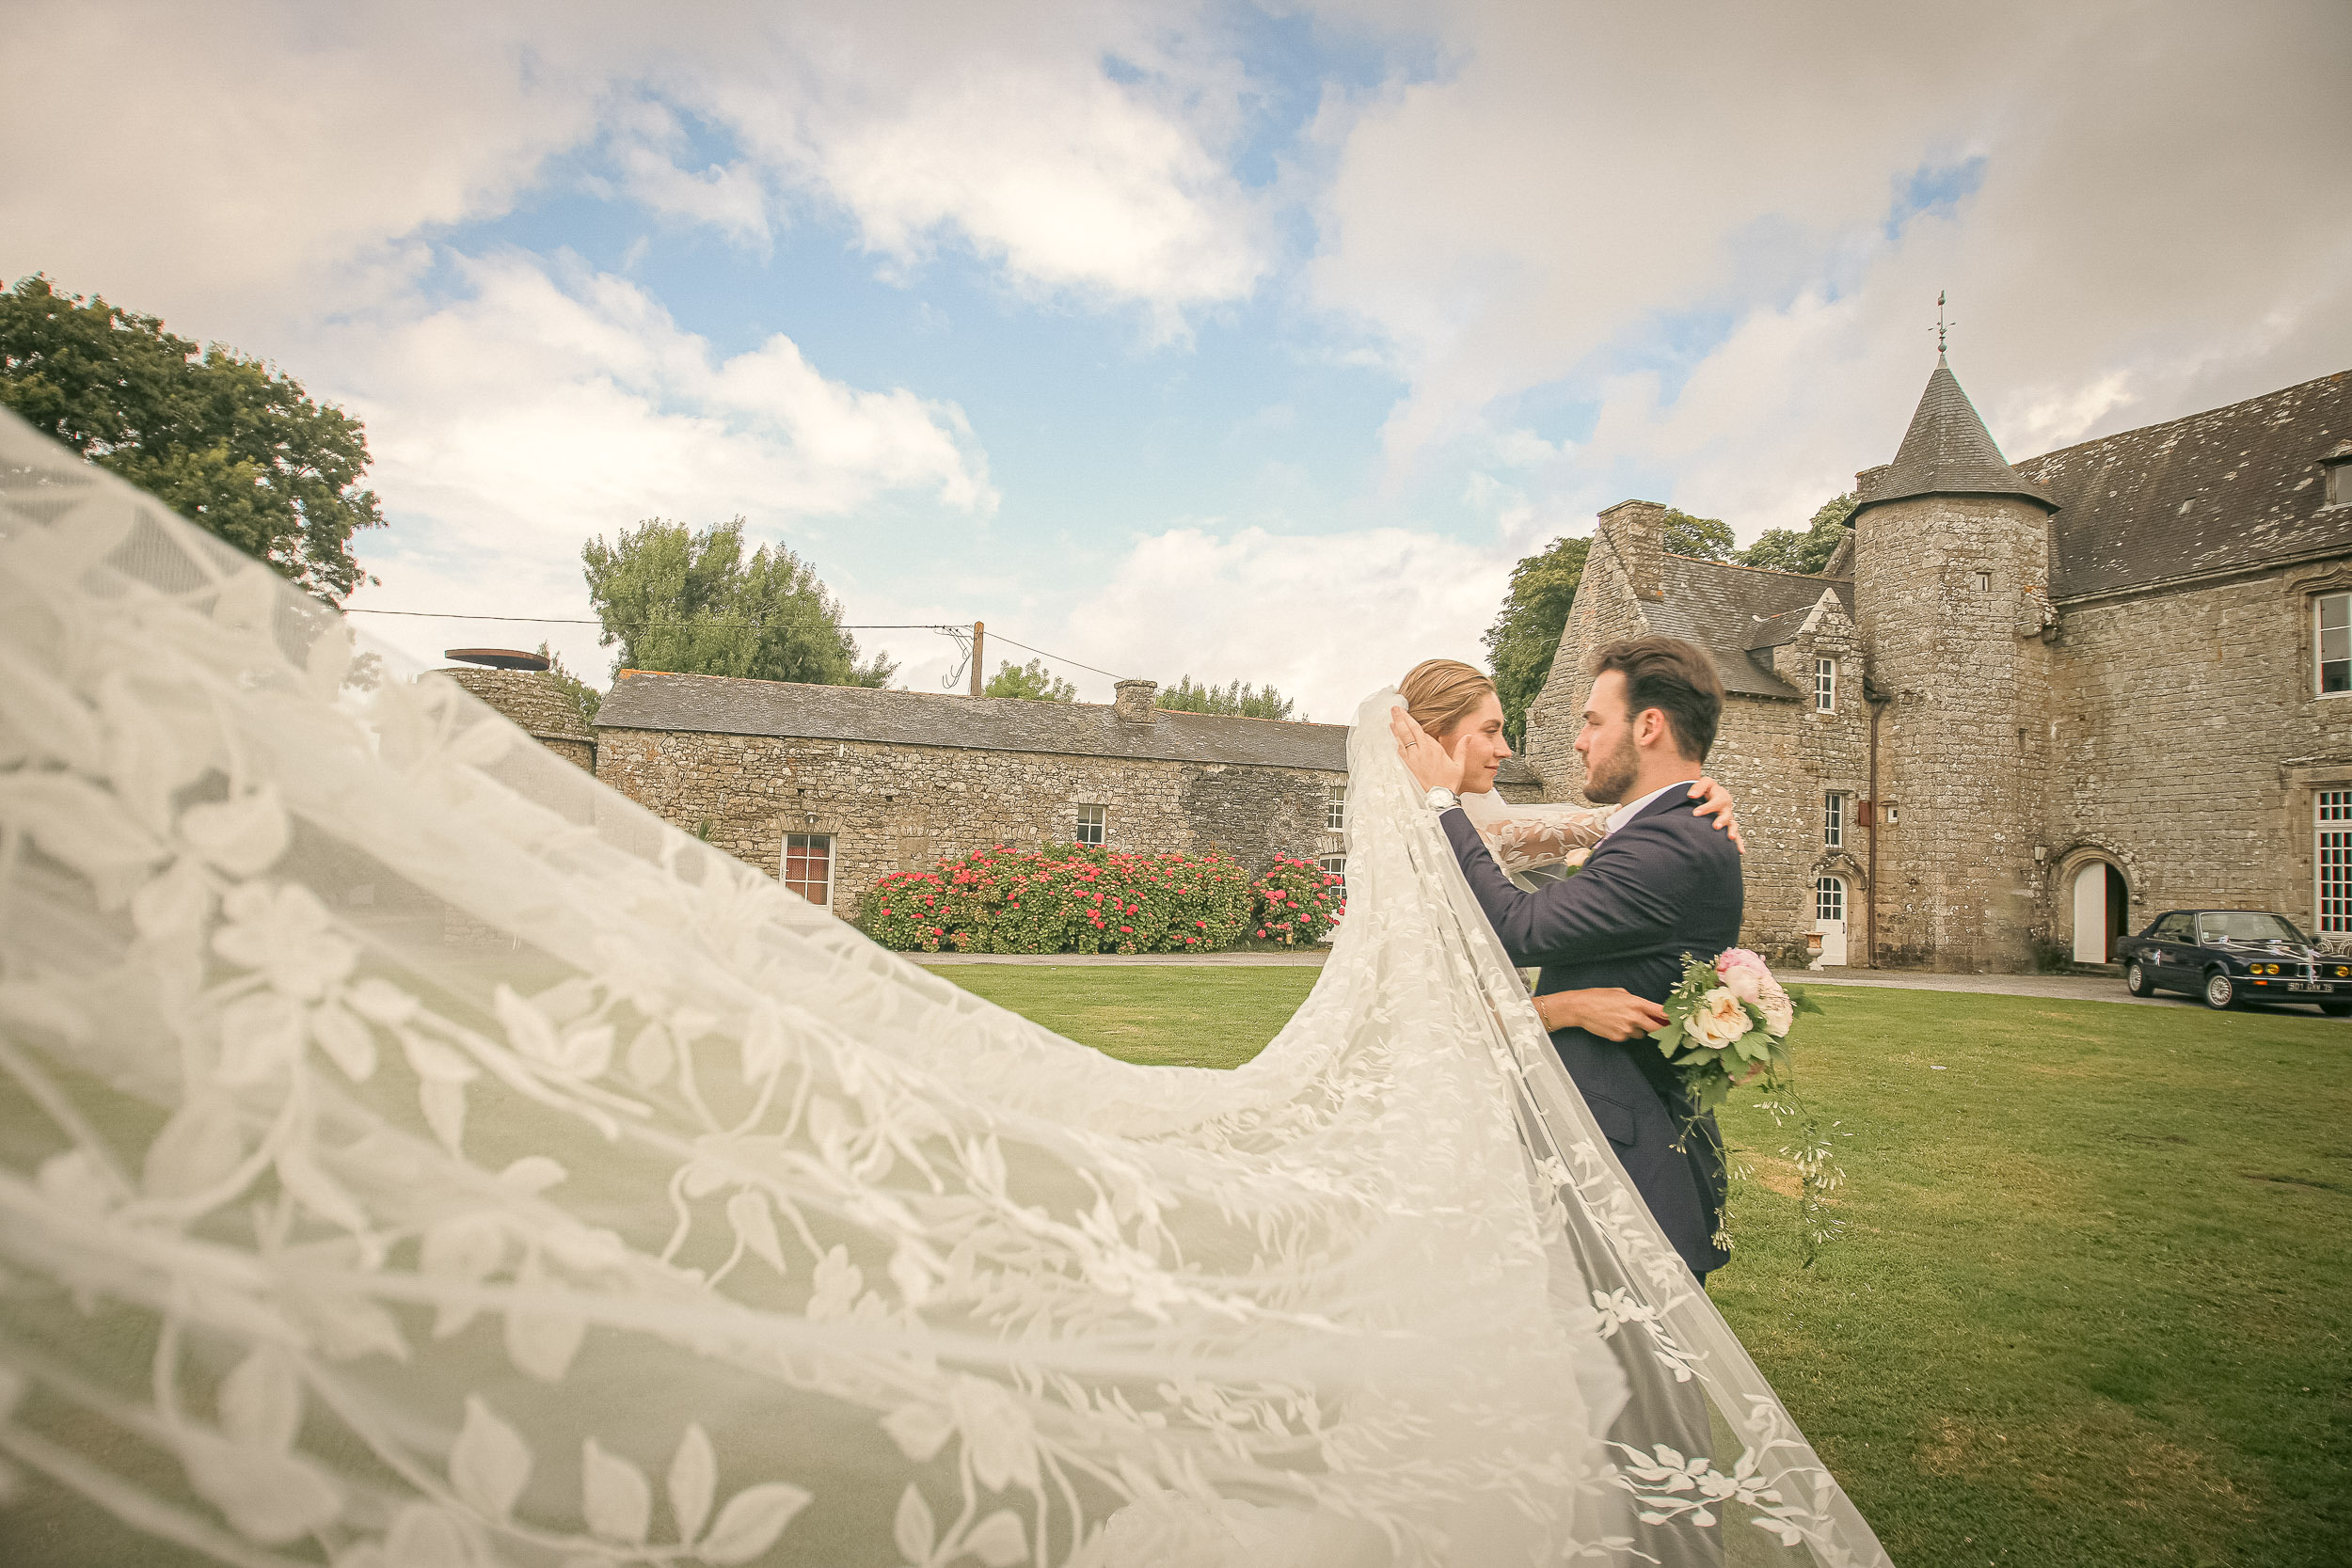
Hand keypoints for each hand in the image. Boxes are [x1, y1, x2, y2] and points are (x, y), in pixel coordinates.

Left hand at [1390, 705, 1473, 793]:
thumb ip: (1462, 748)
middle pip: (1409, 731)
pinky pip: (1400, 751)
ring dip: (1396, 728)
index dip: (1412, 720)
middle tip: (1395, 708)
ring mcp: (1413, 759)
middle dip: (1401, 718)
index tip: (1406, 712)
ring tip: (1391, 719)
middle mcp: (1422, 751)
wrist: (1439, 797)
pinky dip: (1396, 742)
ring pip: (1402, 739)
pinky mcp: (1408, 767)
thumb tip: (1468, 736)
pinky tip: (1393, 737)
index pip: (1420, 730)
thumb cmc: (1449, 782)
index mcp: (1434, 748)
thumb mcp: (1459, 765)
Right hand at [1534, 987, 1668, 1041]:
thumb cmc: (1598, 996)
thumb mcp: (1620, 992)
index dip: (1670, 1017)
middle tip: (1664, 1028)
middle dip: (1661, 1029)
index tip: (1677, 1020)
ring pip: (1641, 1033)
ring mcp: (1626, 1029)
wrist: (1580, 1008)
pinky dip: (1625, 1032)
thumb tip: (1644, 1008)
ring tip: (1624, 1020)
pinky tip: (1614, 1025)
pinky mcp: (1619, 1037)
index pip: (1660, 1012)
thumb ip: (1635, 1001)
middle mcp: (1634, 1017)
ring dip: (1639, 1029)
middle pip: (1656, 1028)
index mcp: (1636, 1003)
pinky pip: (1628, 1037)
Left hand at [1689, 775, 1743, 853]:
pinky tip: (1740, 851)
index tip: (1695, 813)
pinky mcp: (1729, 827)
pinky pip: (1737, 835)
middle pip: (1726, 815)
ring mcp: (1729, 818)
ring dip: (1732, 832)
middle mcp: (1727, 809)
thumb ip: (1699, 787)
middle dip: (1721, 821)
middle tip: (1715, 827)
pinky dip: (1739, 843)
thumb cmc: (1709, 789)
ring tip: (1730, 838)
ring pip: (1733, 825)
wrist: (1715, 795)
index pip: (1715, 802)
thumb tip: (1691, 795)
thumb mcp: (1705, 783)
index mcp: (1722, 797)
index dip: (1706, 808)